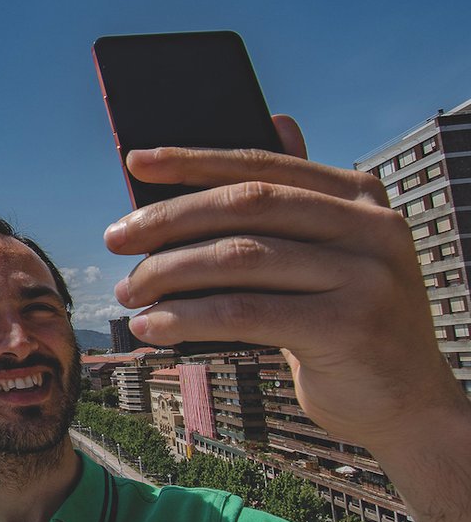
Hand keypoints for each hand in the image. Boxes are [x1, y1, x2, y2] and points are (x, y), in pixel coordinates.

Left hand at [103, 115, 463, 449]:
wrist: (406, 403)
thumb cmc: (344, 323)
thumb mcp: (326, 255)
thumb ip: (299, 200)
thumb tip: (275, 118)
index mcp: (360, 195)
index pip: (262, 166)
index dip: (194, 161)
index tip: (135, 163)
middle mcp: (371, 225)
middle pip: (246, 206)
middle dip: (168, 222)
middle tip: (115, 240)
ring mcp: (367, 274)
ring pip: (240, 258)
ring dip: (168, 274)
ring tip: (128, 293)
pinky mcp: (350, 325)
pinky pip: (246, 312)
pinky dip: (188, 318)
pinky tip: (153, 328)